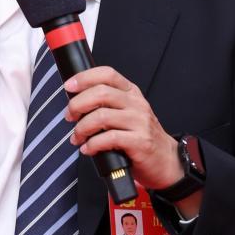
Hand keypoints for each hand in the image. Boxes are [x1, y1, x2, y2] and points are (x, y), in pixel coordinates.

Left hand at [64, 67, 181, 191]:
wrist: (165, 160)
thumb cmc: (140, 137)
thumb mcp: (126, 114)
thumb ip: (107, 105)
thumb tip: (75, 102)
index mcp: (131, 92)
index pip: (107, 74)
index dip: (85, 77)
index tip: (69, 86)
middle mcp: (136, 103)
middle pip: (100, 93)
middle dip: (77, 104)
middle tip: (69, 116)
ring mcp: (140, 122)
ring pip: (101, 116)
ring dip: (82, 128)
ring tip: (77, 137)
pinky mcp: (140, 141)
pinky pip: (109, 138)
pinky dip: (92, 145)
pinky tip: (88, 149)